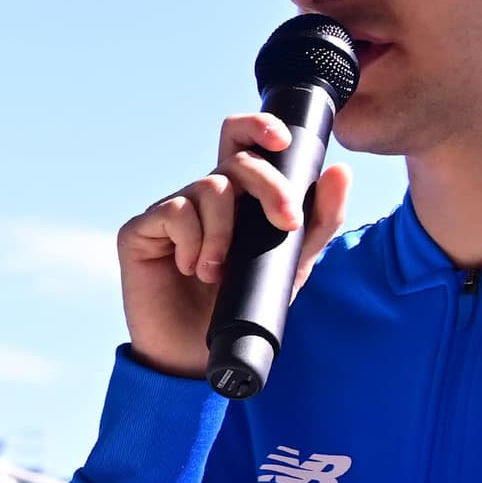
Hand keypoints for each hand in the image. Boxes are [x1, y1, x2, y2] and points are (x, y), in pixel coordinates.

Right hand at [118, 113, 351, 379]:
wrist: (197, 355)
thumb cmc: (241, 305)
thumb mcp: (290, 264)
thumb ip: (318, 222)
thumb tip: (340, 171)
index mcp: (238, 196)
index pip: (243, 142)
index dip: (258, 127)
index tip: (281, 140)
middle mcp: (203, 196)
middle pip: (236, 161)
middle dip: (270, 186)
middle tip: (284, 223)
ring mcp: (171, 210)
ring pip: (210, 189)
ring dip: (225, 232)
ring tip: (218, 272)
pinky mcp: (141, 229)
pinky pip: (176, 213)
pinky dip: (193, 242)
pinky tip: (191, 268)